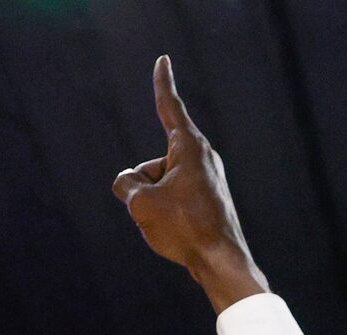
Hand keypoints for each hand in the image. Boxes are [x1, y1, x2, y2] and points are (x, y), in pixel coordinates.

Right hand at [110, 56, 266, 310]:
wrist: (221, 262)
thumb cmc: (185, 228)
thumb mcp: (140, 203)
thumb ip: (125, 185)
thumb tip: (128, 184)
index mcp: (189, 146)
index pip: (169, 106)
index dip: (162, 83)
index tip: (163, 60)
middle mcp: (202, 157)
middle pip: (151, 164)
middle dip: (142, 187)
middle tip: (160, 212)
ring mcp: (206, 179)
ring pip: (159, 185)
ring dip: (153, 204)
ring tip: (173, 226)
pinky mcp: (206, 199)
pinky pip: (171, 200)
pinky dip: (166, 215)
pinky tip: (179, 234)